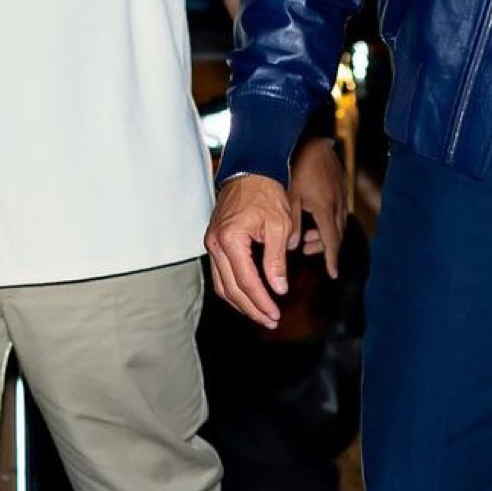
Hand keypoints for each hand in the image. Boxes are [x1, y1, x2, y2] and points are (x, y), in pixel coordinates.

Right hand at [204, 173, 300, 328]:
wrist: (252, 169)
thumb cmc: (268, 193)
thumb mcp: (279, 227)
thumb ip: (276, 261)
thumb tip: (278, 289)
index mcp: (230, 240)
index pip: (245, 281)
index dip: (261, 301)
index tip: (275, 314)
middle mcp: (215, 244)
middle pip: (230, 288)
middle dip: (251, 308)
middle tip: (270, 320)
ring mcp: (212, 243)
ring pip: (222, 284)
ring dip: (241, 302)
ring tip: (261, 313)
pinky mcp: (215, 241)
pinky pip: (221, 273)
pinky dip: (234, 287)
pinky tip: (249, 295)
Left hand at [290, 137, 346, 277]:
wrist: (310, 139)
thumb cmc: (297, 166)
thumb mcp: (289, 198)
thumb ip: (291, 224)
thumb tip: (292, 245)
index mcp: (325, 210)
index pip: (332, 242)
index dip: (332, 259)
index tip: (332, 273)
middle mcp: (337, 205)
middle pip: (337, 235)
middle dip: (325, 247)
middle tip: (307, 250)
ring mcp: (340, 194)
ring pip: (338, 223)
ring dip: (325, 233)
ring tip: (307, 234)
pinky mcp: (339, 185)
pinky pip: (338, 210)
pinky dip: (329, 220)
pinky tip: (315, 216)